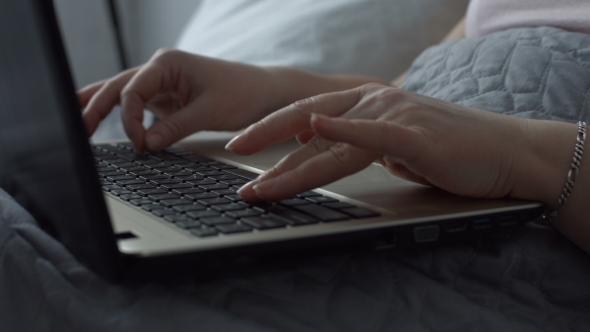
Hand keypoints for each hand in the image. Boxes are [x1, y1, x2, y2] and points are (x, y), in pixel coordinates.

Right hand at [80, 49, 281, 150]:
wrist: (264, 92)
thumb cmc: (243, 93)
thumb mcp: (209, 112)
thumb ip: (175, 127)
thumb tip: (146, 145)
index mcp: (167, 63)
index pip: (131, 91)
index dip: (129, 120)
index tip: (139, 145)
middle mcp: (160, 69)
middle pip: (117, 87)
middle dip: (94, 108)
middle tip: (75, 131)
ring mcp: (162, 83)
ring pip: (122, 94)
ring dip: (101, 108)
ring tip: (76, 125)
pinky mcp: (167, 97)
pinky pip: (137, 105)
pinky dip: (122, 116)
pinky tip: (101, 124)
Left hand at [227, 84, 549, 202]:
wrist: (502, 150)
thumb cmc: (447, 149)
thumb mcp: (390, 143)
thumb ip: (353, 141)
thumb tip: (317, 141)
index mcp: (364, 106)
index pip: (307, 119)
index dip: (271, 132)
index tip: (242, 148)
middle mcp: (372, 104)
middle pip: (306, 121)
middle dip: (265, 139)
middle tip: (232, 155)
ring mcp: (392, 115)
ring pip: (331, 139)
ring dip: (292, 163)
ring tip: (261, 184)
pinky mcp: (414, 134)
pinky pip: (372, 132)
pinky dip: (344, 132)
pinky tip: (317, 130)